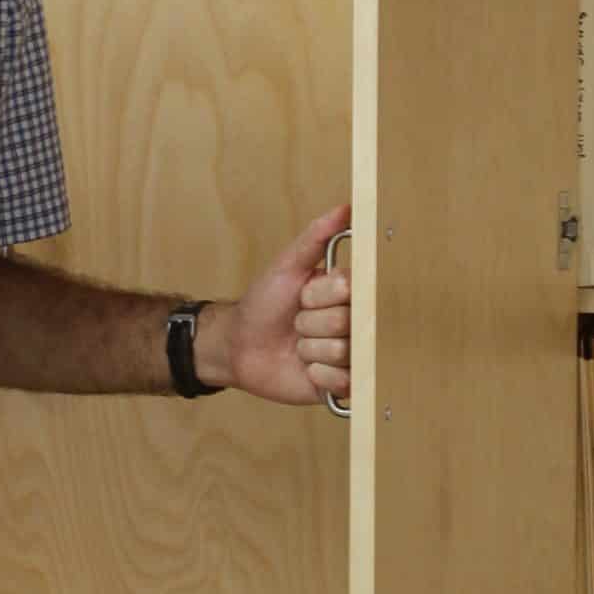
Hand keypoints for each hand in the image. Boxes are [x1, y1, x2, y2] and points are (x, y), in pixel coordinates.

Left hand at [209, 203, 351, 405]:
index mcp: (347, 293)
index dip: (319, 294)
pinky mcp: (342, 385)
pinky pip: (341, 381)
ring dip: (309, 350)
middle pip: (345, 322)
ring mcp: (350, 355)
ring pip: (342, 351)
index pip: (348, 289)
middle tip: (296, 323)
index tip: (302, 295)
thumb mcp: (287, 266)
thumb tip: (347, 207)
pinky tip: (305, 371)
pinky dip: (316, 376)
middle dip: (309, 323)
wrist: (239, 347)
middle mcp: (355, 323)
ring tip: (298, 347)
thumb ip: (316, 237)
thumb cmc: (263, 303)